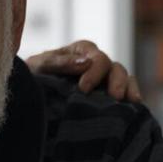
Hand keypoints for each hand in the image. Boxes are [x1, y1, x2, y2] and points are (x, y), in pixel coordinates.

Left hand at [25, 40, 141, 102]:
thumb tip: (85, 62)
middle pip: (115, 68)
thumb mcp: (38, 67)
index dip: (95, 71)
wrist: (28, 96)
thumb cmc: (32, 76)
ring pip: (124, 79)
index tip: (84, 89)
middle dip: (117, 81)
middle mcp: (96, 63)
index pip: (96, 57)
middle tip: (114, 97)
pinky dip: (131, 99)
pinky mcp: (106, 96)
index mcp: (81, 51)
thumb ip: (59, 62)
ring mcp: (103, 80)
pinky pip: (125, 94)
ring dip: (128, 89)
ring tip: (131, 102)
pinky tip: (134, 109)